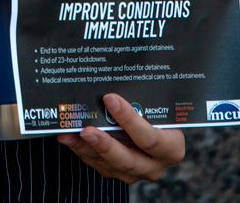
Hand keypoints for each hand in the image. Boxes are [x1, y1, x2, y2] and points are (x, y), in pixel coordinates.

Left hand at [57, 93, 185, 183]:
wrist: (157, 128)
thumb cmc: (156, 110)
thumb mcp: (156, 103)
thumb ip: (142, 96)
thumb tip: (117, 66)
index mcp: (171, 148)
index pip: (151, 139)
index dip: (130, 121)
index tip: (110, 98)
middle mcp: (154, 165)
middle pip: (128, 160)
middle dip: (105, 144)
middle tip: (86, 129)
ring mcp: (135, 172)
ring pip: (109, 165)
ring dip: (86, 148)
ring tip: (68, 133)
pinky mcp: (117, 173)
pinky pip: (98, 165)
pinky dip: (82, 150)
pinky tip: (69, 137)